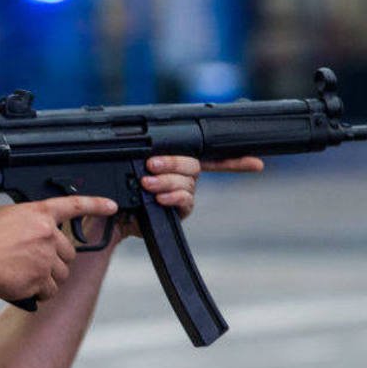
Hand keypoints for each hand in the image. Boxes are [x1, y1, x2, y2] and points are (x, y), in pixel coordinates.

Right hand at [0, 195, 117, 304]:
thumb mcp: (5, 217)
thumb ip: (28, 221)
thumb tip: (37, 231)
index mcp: (38, 214)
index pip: (74, 205)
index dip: (96, 205)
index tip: (111, 206)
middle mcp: (47, 233)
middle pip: (68, 252)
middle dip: (55, 260)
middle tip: (33, 263)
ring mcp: (46, 257)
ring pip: (61, 273)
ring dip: (47, 278)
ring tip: (24, 275)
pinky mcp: (42, 279)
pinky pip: (50, 290)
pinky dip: (39, 293)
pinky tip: (23, 286)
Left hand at [118, 155, 263, 236]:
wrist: (110, 215)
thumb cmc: (118, 188)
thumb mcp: (127, 166)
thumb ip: (143, 157)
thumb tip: (147, 151)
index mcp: (175, 162)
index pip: (209, 156)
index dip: (235, 159)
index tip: (257, 163)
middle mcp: (183, 177)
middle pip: (193, 164)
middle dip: (173, 162)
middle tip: (151, 165)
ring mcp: (183, 194)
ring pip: (187, 182)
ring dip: (167, 181)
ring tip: (147, 183)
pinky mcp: (178, 211)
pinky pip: (184, 201)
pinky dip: (174, 197)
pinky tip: (161, 198)